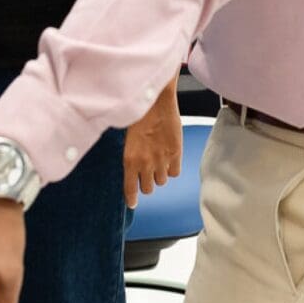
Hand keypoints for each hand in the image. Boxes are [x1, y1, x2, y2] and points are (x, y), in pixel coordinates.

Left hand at [123, 80, 181, 208]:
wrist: (156, 100)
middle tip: (146, 173)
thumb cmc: (139, 113)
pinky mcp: (176, 154)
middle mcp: (145, 163)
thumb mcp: (127, 136)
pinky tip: (168, 158)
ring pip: (161, 182)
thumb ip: (131, 154)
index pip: (130, 189)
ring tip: (157, 161)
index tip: (132, 203)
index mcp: (129, 159)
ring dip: (159, 175)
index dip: (132, 198)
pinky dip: (172, 168)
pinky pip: (175, 173)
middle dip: (146, 183)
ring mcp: (162, 160)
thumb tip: (132, 166)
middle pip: (147, 189)